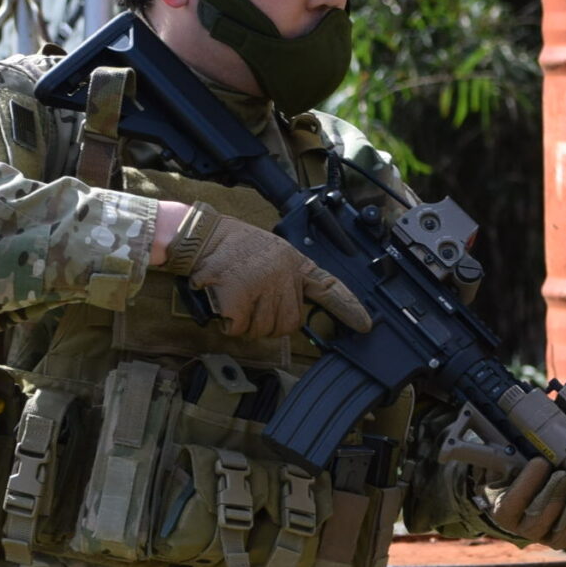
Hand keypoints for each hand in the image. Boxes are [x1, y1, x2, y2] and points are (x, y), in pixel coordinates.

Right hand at [163, 207, 374, 340]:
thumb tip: (293, 313)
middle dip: (268, 320)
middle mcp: (284, 274)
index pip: (328, 287)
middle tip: (250, 299)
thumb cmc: (232, 248)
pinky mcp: (240, 298)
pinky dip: (228, 322)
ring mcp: (264, 285)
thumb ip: (288, 279)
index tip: (365, 324)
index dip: (347, 307)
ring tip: (235, 295)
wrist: (200, 237)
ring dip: (247, 322)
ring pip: (264, 329)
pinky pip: (240, 328)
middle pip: (289, 323)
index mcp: (294, 263)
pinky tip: (223, 301)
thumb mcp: (273, 255)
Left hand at [478, 456, 565, 555]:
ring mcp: (523, 526)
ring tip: (562, 475)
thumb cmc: (557, 466)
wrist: (513, 459)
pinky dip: (529, 482)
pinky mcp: (502, 513)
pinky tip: (540, 465)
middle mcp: (548, 534)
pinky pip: (514, 504)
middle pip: (560, 540)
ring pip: (537, 522)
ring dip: (553, 497)